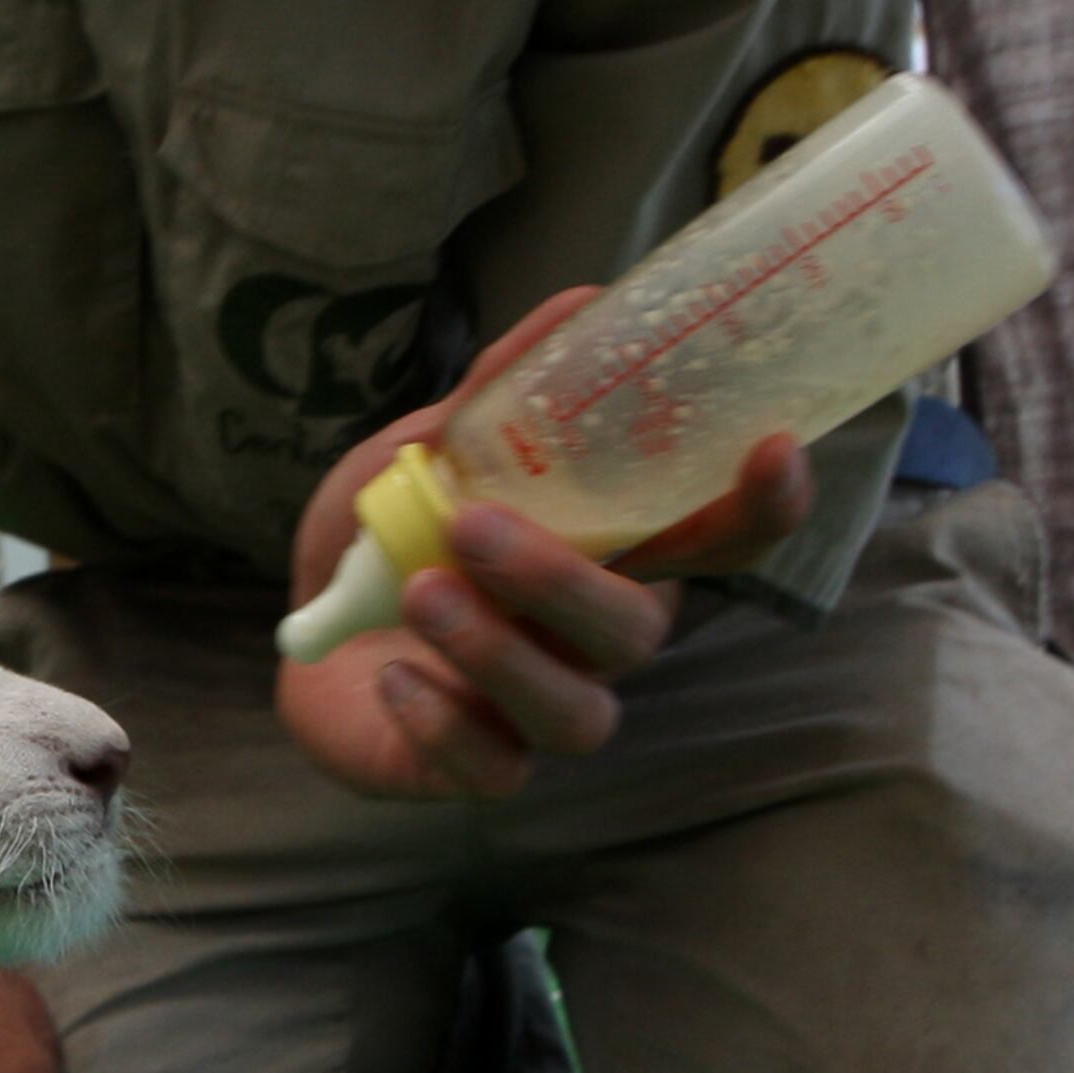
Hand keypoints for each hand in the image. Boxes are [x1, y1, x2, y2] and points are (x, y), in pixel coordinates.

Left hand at [275, 288, 814, 800]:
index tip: (770, 448)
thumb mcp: (433, 454)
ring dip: (500, 653)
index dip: (763, 510)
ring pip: (579, 713)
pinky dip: (443, 724)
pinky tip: (393, 679)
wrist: (303, 630)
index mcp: (609, 559)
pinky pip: (494, 771)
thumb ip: (500, 394)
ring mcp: (540, 710)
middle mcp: (594, 641)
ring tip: (419, 593)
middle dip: (562, 583)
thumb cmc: (392, 541)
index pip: (717, 546)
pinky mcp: (475, 767)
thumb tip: (581, 301)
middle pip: (636, 632)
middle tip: (472, 529)